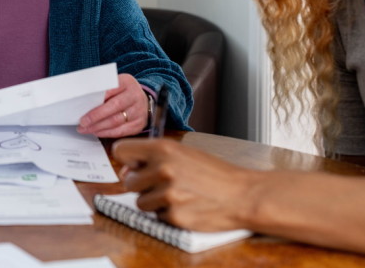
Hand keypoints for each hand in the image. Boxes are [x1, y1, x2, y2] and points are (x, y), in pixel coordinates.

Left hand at [77, 73, 148, 136]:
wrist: (141, 100)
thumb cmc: (122, 92)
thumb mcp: (115, 84)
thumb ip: (102, 89)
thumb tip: (83, 100)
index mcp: (126, 82)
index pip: (111, 89)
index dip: (97, 97)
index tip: (83, 105)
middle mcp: (135, 96)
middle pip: (114, 106)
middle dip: (95, 116)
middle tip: (82, 122)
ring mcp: (138, 111)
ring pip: (116, 121)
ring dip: (98, 127)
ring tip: (85, 129)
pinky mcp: (138, 124)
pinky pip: (120, 132)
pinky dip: (106, 133)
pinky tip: (96, 132)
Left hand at [112, 138, 254, 231]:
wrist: (243, 195)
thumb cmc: (214, 174)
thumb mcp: (183, 154)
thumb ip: (153, 158)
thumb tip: (126, 171)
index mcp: (163, 148)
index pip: (121, 150)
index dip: (126, 160)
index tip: (134, 166)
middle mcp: (162, 169)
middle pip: (129, 182)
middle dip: (143, 185)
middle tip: (167, 184)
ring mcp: (168, 193)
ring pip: (141, 202)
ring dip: (155, 202)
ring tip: (180, 195)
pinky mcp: (174, 216)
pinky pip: (157, 217)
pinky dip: (169, 214)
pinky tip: (187, 206)